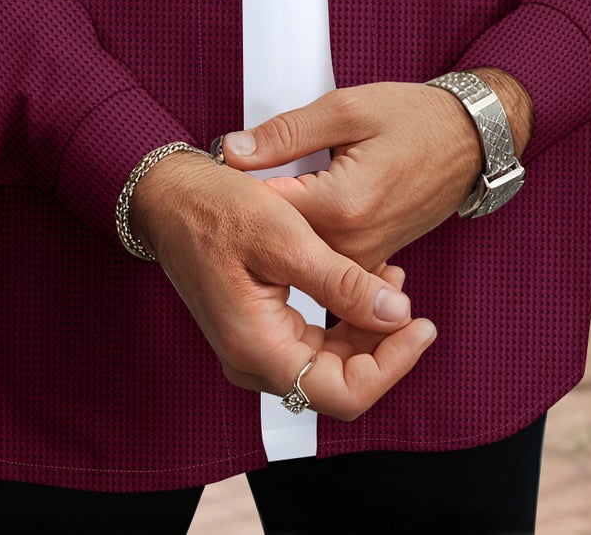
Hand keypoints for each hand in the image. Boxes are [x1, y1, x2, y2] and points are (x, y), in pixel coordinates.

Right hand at [129, 151, 437, 419]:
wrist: (168, 196)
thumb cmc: (217, 209)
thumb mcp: (285, 236)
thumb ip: (342, 282)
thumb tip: (397, 314)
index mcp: (257, 347)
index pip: (343, 393)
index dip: (392, 366)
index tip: (422, 325)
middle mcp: (253, 361)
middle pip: (338, 382)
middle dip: (382, 345)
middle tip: (410, 297)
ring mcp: (253, 349)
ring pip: (328, 364)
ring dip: (365, 330)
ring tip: (391, 278)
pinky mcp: (257, 330)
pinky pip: (311, 343)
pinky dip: (342, 318)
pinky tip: (361, 280)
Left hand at [215, 72, 533, 272]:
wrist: (469, 142)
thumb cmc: (415, 120)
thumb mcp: (347, 108)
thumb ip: (285, 132)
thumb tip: (233, 150)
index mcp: (343, 205)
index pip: (265, 208)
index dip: (238, 186)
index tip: (223, 169)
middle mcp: (354, 244)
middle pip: (278, 237)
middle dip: (257, 209)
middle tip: (241, 177)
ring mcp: (365, 259)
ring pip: (299, 251)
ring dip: (282, 224)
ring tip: (274, 190)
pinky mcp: (371, 262)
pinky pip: (324, 257)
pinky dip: (307, 233)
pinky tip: (303, 205)